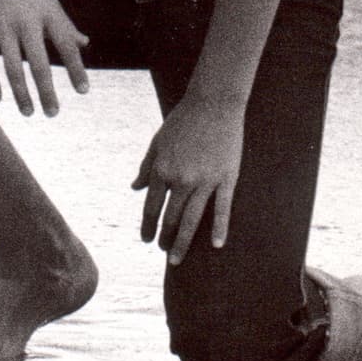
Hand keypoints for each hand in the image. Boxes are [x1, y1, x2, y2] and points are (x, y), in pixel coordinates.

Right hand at [0, 0, 88, 115]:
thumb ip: (65, 23)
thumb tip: (84, 43)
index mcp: (48, 10)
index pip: (66, 45)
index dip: (76, 69)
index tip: (83, 91)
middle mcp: (27, 20)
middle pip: (39, 63)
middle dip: (46, 91)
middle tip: (53, 113)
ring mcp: (3, 26)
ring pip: (13, 67)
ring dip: (22, 93)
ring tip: (29, 113)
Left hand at [133, 96, 245, 263]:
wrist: (213, 102)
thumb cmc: (183, 121)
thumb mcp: (158, 142)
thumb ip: (146, 168)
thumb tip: (135, 188)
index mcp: (162, 169)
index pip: (151, 207)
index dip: (148, 226)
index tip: (147, 239)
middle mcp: (181, 179)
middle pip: (171, 218)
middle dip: (165, 239)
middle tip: (164, 253)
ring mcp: (205, 180)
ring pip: (192, 219)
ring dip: (183, 242)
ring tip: (177, 258)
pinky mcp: (226, 178)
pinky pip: (222, 208)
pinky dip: (219, 228)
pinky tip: (217, 245)